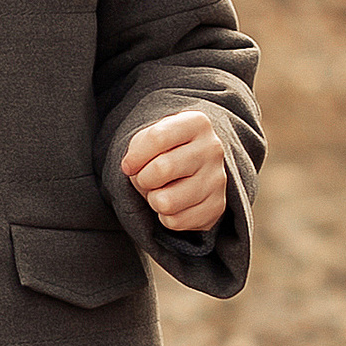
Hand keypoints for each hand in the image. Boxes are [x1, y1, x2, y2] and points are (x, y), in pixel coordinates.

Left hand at [122, 108, 230, 233]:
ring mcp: (217, 179)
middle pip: (162, 169)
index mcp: (197, 123)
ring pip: (166, 202)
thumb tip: (130, 168)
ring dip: (154, 200)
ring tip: (161, 191)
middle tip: (146, 179)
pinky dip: (166, 217)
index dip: (135, 157)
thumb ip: (138, 148)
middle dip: (143, 179)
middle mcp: (212, 149)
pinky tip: (175, 204)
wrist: (197, 167)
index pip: (157, 138)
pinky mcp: (216, 207)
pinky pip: (175, 221)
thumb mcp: (151, 137)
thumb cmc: (167, 150)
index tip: (128, 165)